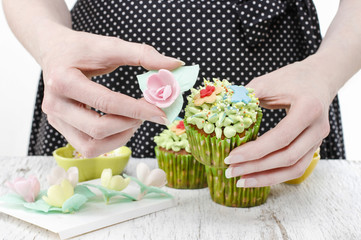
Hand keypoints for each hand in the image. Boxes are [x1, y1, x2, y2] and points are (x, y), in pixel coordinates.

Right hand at [40, 28, 182, 157]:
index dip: (138, 110)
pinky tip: (122, 125)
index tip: (161, 112)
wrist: (55, 51)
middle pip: (98, 129)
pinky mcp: (60, 127)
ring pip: (92, 146)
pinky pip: (88, 147)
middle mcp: (54, 104)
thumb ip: (143, 54)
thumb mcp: (111, 45)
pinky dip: (110, 141)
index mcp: (63, 80)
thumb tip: (176, 65)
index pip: (107, 102)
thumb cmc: (83, 48)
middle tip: (149, 113)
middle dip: (130, 124)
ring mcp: (55, 119)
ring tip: (135, 120)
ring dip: (121, 137)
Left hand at [224, 59, 331, 186]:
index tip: (231, 157)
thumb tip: (220, 111)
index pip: (280, 138)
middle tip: (230, 171)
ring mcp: (318, 140)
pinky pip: (295, 166)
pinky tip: (256, 176)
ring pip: (294, 168)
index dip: (254, 151)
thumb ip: (245, 97)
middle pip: (287, 158)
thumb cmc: (292, 78)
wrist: (319, 78)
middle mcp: (318, 128)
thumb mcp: (267, 82)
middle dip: (256, 168)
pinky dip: (275, 174)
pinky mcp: (313, 146)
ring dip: (266, 177)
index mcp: (308, 109)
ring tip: (241, 181)